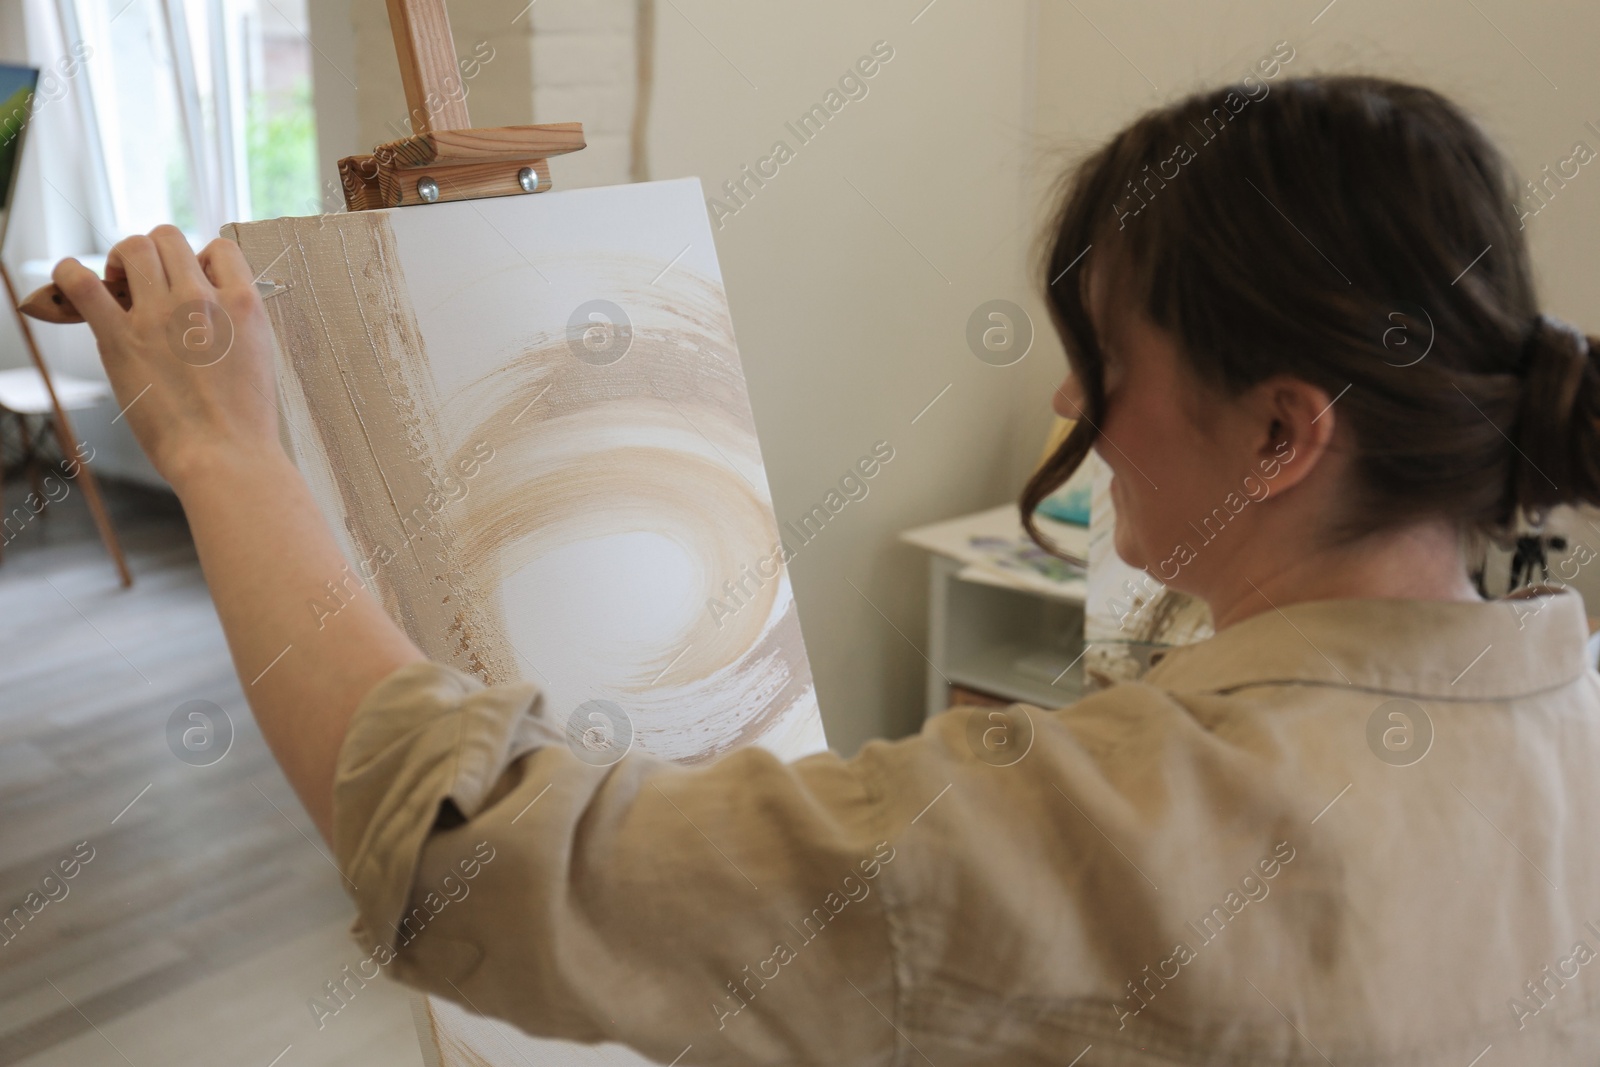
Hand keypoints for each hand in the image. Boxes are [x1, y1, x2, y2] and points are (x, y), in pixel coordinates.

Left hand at [51, 224, 281, 493]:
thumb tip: (211, 307)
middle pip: (170, 238)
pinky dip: (70, 273)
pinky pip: (83, 284)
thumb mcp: (260, 357)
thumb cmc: (245, 421)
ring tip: (120, 284)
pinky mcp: (120, 339)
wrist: (225, 456)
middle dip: (158, 254)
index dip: (202, 260)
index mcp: (243, 304)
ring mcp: (158, 316)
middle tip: (148, 283)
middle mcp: (200, 300)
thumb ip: (237, 323)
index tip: (193, 282)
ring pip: (134, 247)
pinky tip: (71, 279)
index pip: (219, 249)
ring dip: (123, 259)